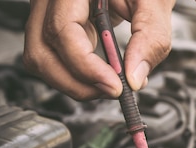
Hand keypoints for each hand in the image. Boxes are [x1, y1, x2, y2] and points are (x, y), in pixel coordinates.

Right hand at [23, 0, 174, 99]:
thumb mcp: (154, 2)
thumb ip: (151, 36)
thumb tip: (135, 78)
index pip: (62, 31)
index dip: (85, 66)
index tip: (114, 86)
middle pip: (42, 51)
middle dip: (77, 83)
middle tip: (114, 90)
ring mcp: (46, 11)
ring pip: (40, 58)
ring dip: (74, 83)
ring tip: (110, 84)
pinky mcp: (53, 24)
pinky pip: (51, 56)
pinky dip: (75, 75)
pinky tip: (102, 75)